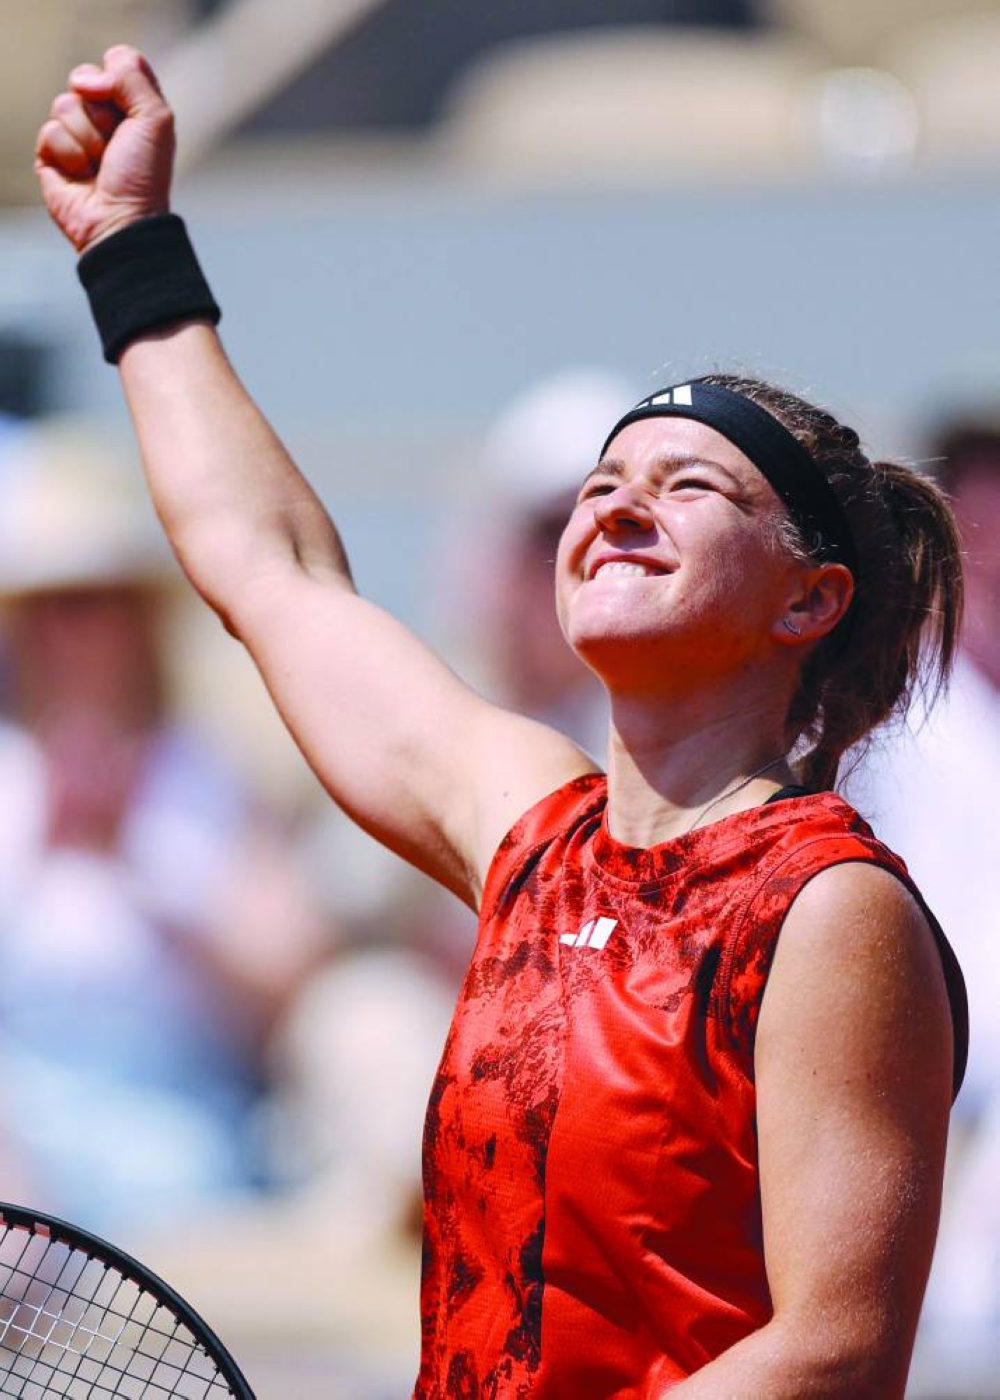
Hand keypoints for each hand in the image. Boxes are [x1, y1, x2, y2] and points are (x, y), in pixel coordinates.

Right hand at [35, 45, 174, 253]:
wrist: (120, 221)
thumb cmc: (143, 177)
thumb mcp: (156, 120)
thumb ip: (132, 76)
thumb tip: (87, 78)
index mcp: (132, 106)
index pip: (115, 61)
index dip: (118, 78)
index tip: (128, 110)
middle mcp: (103, 116)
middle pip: (83, 77)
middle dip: (101, 113)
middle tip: (115, 145)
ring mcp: (74, 133)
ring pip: (64, 104)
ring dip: (87, 138)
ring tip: (100, 165)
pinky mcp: (50, 153)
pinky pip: (50, 130)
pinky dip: (70, 155)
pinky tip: (82, 176)